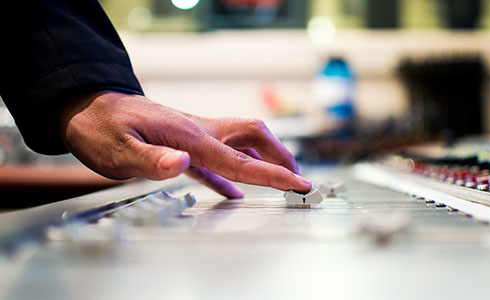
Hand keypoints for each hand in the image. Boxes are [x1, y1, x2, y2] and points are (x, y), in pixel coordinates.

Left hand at [59, 91, 311, 197]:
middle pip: (253, 137)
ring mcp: (193, 136)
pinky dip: (232, 174)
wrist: (87, 106)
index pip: (240, 159)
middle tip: (295, 177)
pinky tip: (234, 190)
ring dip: (263, 159)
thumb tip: (183, 162)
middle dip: (279, 156)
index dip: (273, 173)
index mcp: (190, 136)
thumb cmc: (100, 127)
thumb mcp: (117, 149)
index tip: (298, 183)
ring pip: (240, 143)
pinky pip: (217, 159)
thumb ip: (152, 159)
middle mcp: (198, 132)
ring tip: (277, 178)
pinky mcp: (182, 143)